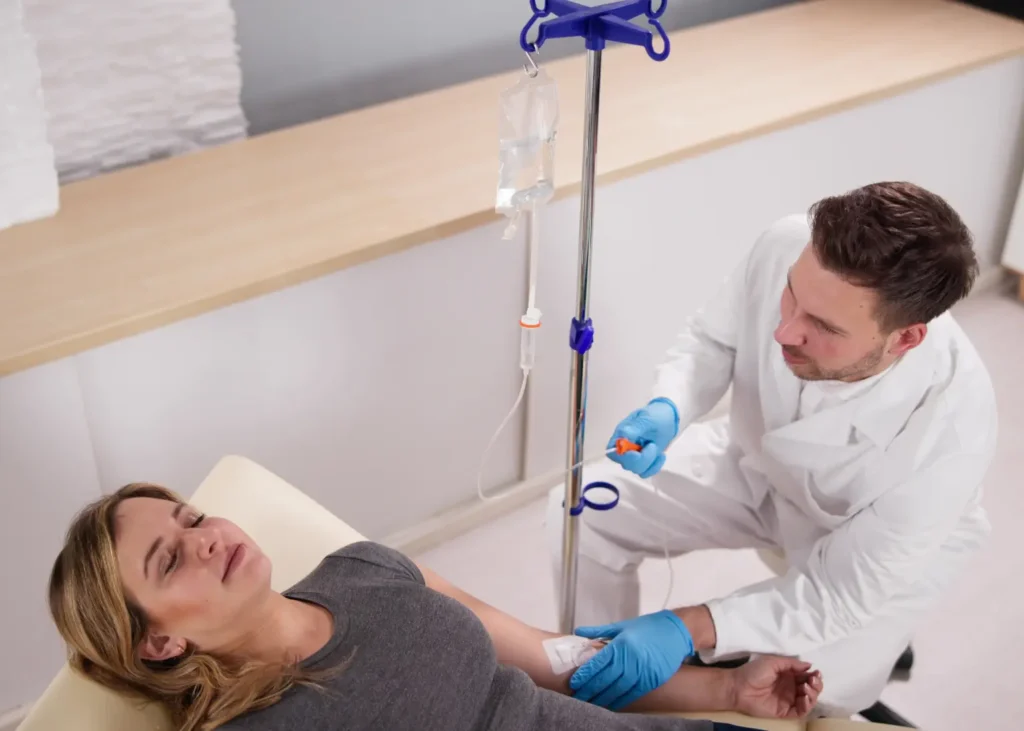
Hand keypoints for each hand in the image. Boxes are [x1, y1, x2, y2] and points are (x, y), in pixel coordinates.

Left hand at [569, 610, 694, 709]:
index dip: (585, 675)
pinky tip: (611, 703)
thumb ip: (599, 631)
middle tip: (578, 696)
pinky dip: (621, 700)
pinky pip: (633, 694)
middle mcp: (631, 659)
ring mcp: (643, 671)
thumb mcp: (622, 626)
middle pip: (606, 679)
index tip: (574, 683)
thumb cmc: (647, 628)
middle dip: (590, 689)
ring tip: (591, 702)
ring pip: (618, 689)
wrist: (675, 632)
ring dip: (603, 698)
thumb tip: (579, 631)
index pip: (599, 663)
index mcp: (622, 644)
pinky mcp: (653, 680)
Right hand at [607, 398, 679, 477]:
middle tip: (652, 445)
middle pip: (625, 464)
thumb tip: (623, 436)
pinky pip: (645, 472)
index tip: (636, 452)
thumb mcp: (646, 418)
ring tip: (656, 448)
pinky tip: (660, 455)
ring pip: (636, 469)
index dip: (622, 456)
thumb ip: (634, 428)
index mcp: (621, 434)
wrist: (668, 419)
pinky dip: (654, 467)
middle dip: (642, 459)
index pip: (612, 452)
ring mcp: (634, 455)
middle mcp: (625, 447)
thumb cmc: (656, 415)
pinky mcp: (643, 461)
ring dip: (650, 462)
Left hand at [730, 656, 822, 718]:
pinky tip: (804, 697)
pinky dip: (807, 705)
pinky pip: (801, 711)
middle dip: (816, 684)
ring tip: (807, 687)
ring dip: (813, 694)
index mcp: (788, 675)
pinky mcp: (785, 711)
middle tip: (813, 680)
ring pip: (809, 700)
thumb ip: (791, 664)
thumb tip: (809, 665)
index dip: (814, 675)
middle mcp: (791, 688)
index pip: (806, 676)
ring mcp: (789, 700)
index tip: (817, 672)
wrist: (739, 687)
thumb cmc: (754, 672)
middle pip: (811, 688)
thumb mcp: (773, 662)